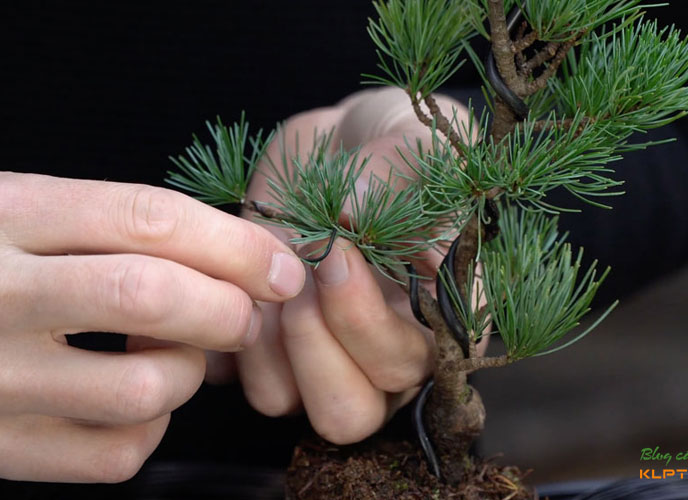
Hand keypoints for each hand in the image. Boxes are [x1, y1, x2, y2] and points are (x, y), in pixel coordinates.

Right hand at [0, 173, 304, 481]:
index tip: (282, 265)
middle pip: (152, 296)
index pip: (146, 218)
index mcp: (3, 214)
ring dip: (188, 373)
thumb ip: (114, 228)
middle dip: (226, 306)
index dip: (233, 242)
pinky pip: (116, 453)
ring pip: (144, 387)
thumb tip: (243, 262)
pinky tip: (133, 400)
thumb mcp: (22, 211)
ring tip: (172, 354)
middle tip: (244, 312)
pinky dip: (151, 428)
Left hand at [208, 88, 475, 443]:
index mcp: (440, 320)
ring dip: (271, 340)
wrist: (343, 150)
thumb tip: (351, 212)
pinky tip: (240, 279)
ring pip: (287, 403)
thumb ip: (401, 173)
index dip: (369, 325)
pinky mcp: (272, 353)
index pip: (416, 370)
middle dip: (317, 341)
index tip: (338, 252)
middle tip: (301, 267)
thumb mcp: (415, 143)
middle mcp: (384, 356)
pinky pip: (242, 380)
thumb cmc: (397, 149)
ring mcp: (327, 362)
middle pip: (352, 412)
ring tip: (269, 271)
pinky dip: (230, 338)